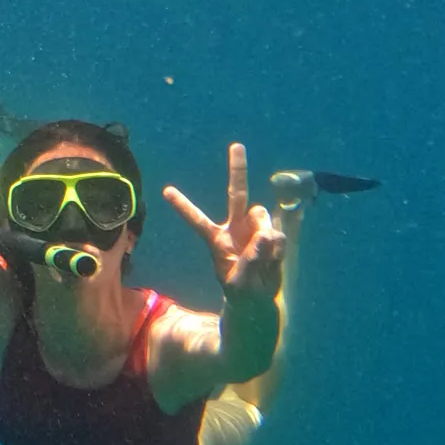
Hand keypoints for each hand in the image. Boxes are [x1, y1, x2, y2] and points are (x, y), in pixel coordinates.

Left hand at [163, 143, 283, 301]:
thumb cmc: (241, 290)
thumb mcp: (240, 282)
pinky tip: (272, 262)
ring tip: (261, 262)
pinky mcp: (273, 236)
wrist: (259, 300)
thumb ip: (251, 260)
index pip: (196, 220)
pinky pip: (279, 235)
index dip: (183, 205)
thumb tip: (267, 235)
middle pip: (236, 194)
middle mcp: (235, 227)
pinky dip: (277, 250)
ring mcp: (255, 229)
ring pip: (263, 218)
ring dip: (265, 235)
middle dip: (238, 169)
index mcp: (216, 239)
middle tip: (236, 145)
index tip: (165, 191)